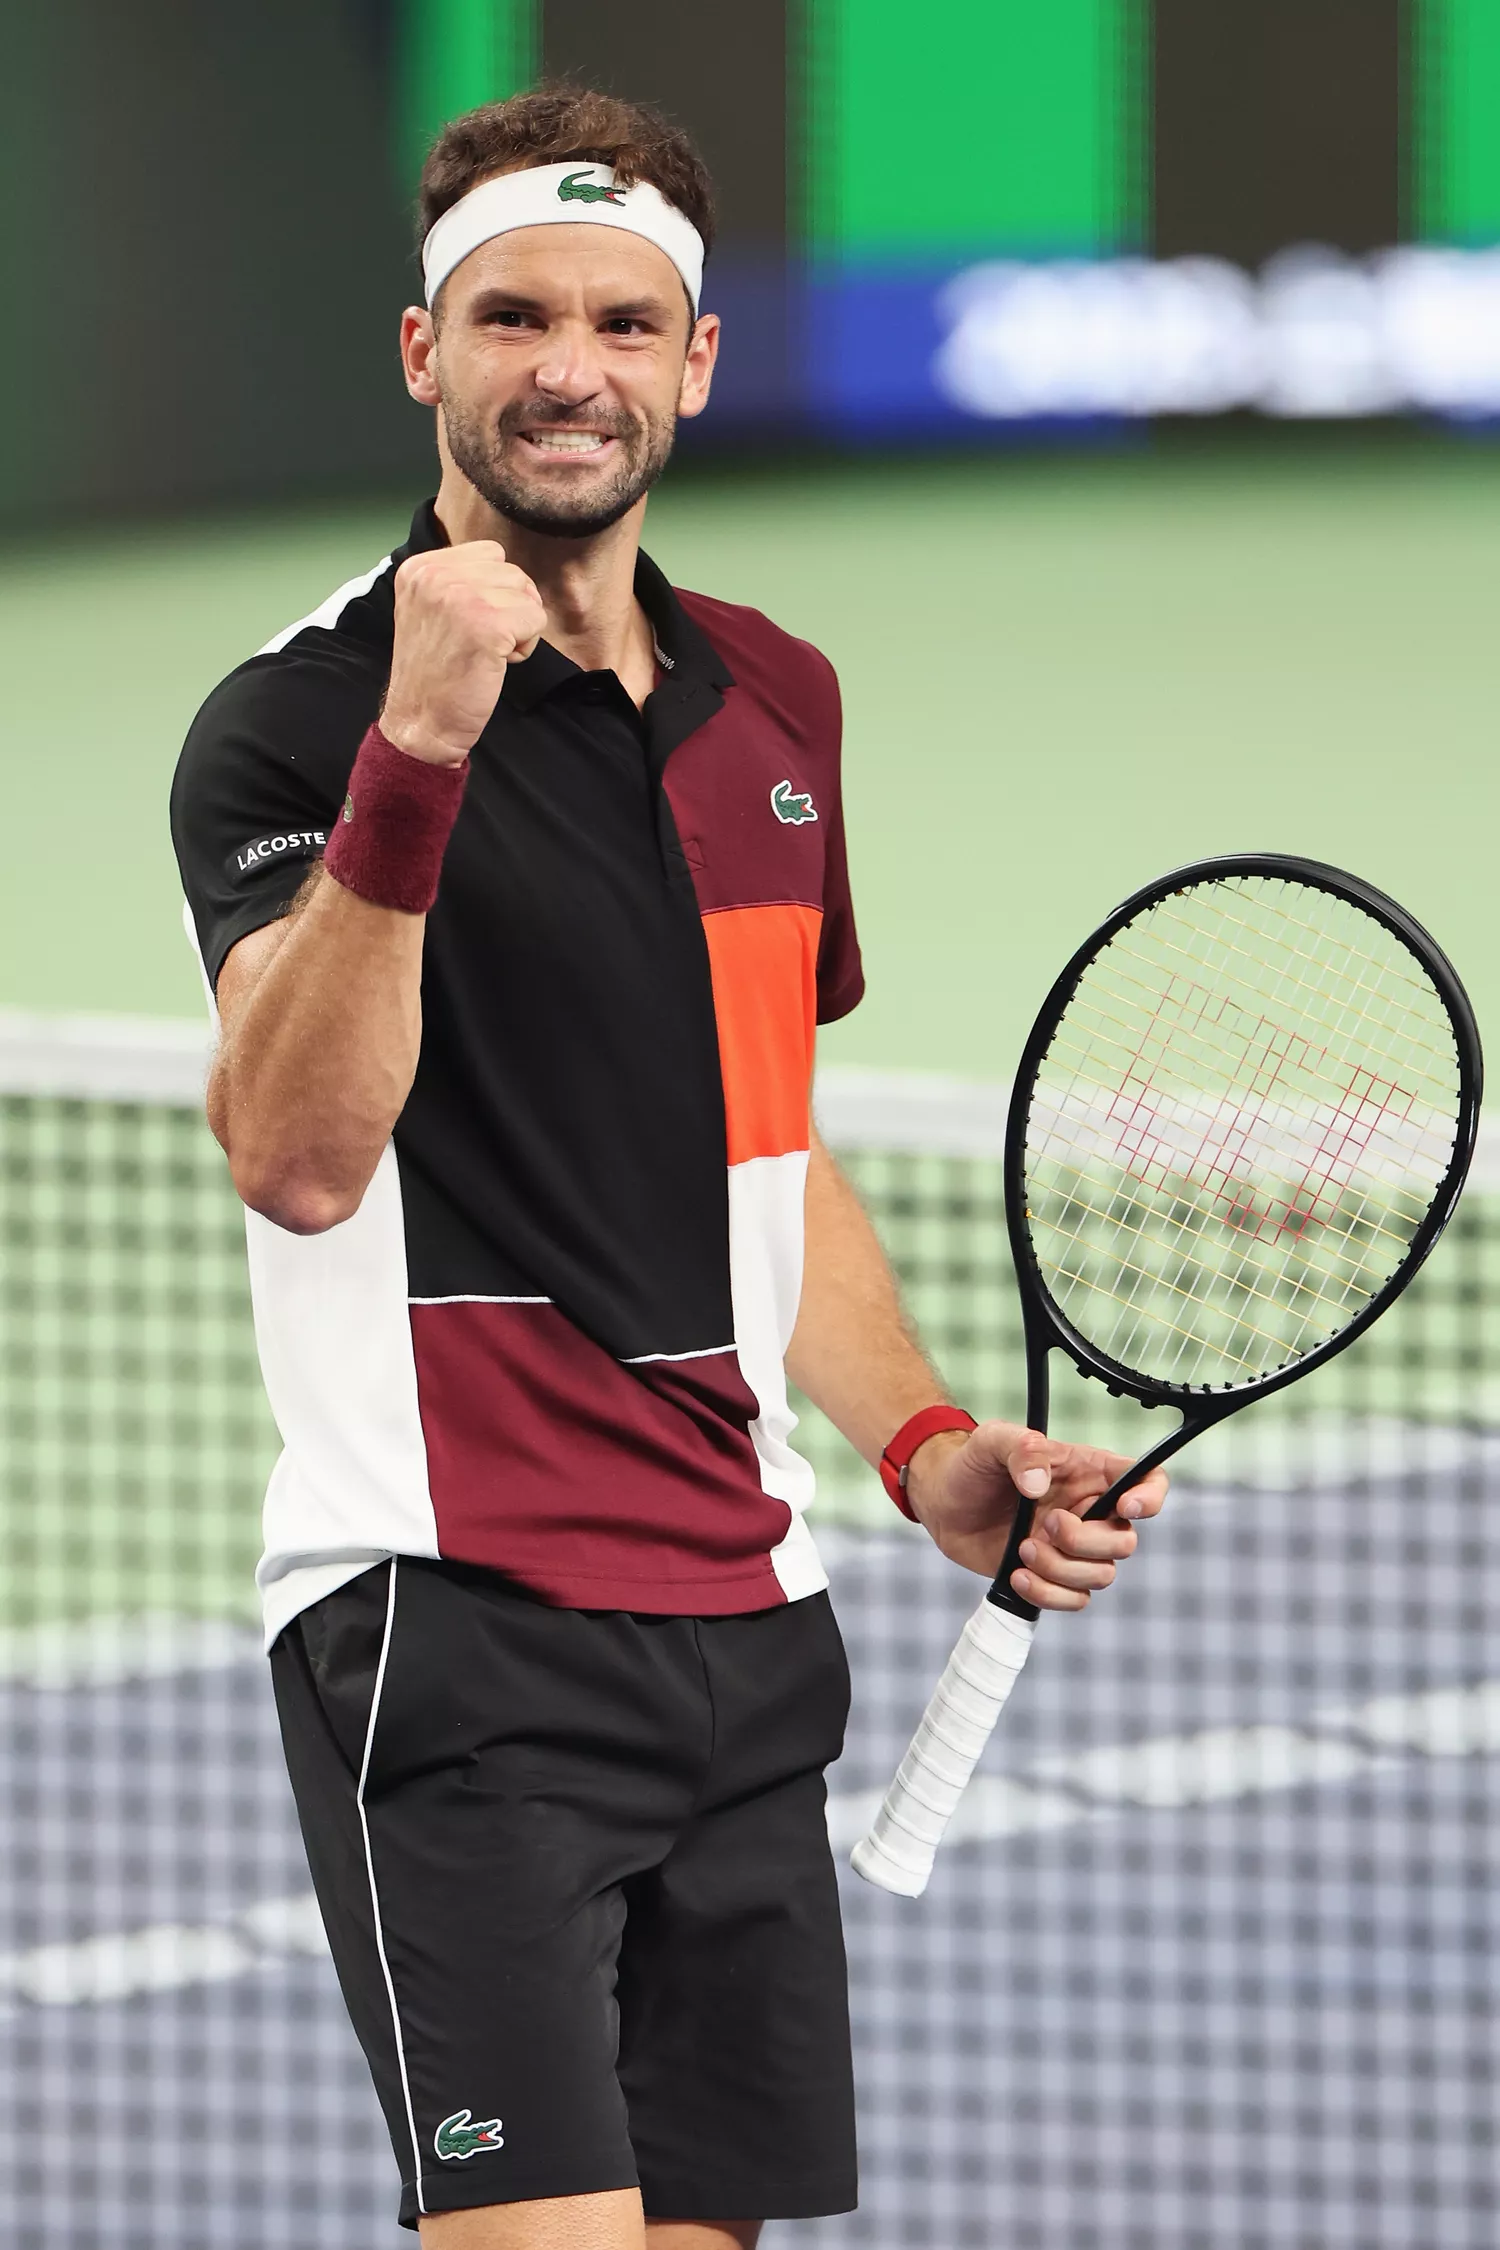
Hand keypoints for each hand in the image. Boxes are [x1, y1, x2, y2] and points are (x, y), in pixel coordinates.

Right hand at [380, 543, 546, 766]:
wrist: (421, 722)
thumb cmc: (434, 673)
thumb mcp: (429, 609)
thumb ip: (459, 581)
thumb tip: (510, 575)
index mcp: (420, 568)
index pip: (490, 554)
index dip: (495, 591)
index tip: (471, 623)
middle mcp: (435, 576)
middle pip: (512, 573)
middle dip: (510, 609)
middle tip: (482, 642)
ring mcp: (461, 598)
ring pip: (527, 596)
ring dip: (519, 627)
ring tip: (488, 652)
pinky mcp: (487, 626)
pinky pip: (536, 621)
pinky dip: (526, 646)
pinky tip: (498, 663)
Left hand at [902, 1419, 1167, 1611]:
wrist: (943, 1501)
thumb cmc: (974, 1463)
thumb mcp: (993, 1441)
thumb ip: (1021, 1450)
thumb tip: (1039, 1484)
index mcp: (1089, 1473)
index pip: (1148, 1480)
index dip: (1151, 1497)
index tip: (1126, 1506)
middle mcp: (1090, 1512)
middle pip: (1124, 1542)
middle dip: (1084, 1541)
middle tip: (1045, 1524)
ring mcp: (1073, 1548)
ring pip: (1100, 1576)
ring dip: (1060, 1569)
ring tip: (1022, 1548)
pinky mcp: (1052, 1576)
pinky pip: (1074, 1600)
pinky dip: (1047, 1594)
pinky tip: (1017, 1574)